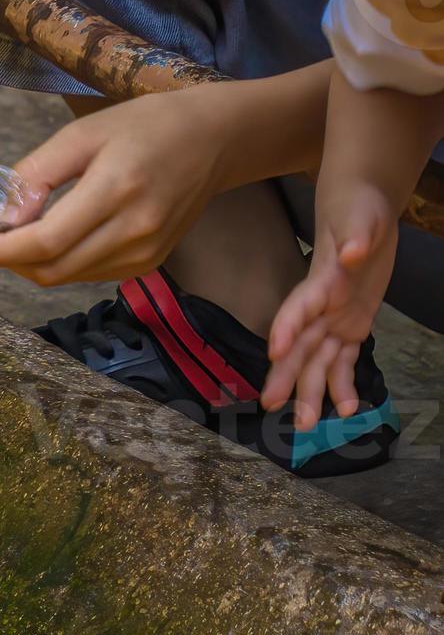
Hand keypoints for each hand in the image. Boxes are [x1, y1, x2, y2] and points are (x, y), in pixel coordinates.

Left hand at [0, 88, 235, 286]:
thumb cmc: (147, 126)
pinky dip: (60, 263)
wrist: (217, 139)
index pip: (46, 242)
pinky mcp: (149, 262)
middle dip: (9, 260)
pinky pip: (87, 275)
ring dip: (32, 264)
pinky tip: (54, 239)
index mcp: (117, 189)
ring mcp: (146, 252)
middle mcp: (135, 229)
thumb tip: (2, 217)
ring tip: (17, 237)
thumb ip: (38, 173)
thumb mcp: (85, 133)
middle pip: (51, 269)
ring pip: (66, 277)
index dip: (1, 250)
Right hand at [262, 206, 395, 430]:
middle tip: (273, 404)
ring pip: (317, 362)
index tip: (275, 351)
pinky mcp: (350, 327)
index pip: (299, 306)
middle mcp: (320, 308)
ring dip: (310, 392)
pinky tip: (346, 410)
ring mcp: (332, 321)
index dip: (287, 326)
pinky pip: (343, 361)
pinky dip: (343, 384)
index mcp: (320, 282)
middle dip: (286, 375)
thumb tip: (353, 253)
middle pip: (299, 345)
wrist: (358, 212)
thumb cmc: (357, 210)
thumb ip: (356, 236)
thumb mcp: (361, 217)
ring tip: (306, 424)